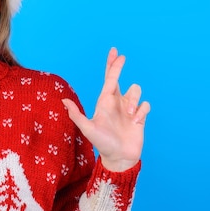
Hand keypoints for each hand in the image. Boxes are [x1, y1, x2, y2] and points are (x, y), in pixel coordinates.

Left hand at [63, 47, 150, 171]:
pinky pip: (145, 105)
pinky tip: (136, 122)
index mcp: (104, 102)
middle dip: (119, 67)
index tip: (115, 53)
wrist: (118, 157)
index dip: (112, 66)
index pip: (109, 80)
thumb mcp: (88, 129)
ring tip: (128, 115)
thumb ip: (76, 115)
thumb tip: (64, 101)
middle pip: (120, 79)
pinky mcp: (140, 116)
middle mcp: (117, 102)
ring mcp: (129, 109)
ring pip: (136, 90)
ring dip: (133, 100)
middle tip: (122, 57)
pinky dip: (141, 111)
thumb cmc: (102, 143)